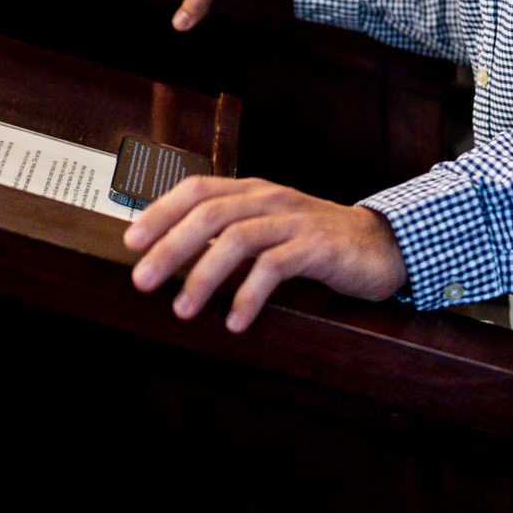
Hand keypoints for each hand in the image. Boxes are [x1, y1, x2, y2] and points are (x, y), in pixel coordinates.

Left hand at [123, 174, 404, 332]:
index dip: (161, 212)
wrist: (381, 246)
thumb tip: (173, 255)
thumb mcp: (268, 230)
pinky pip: (275, 267)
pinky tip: (236, 322)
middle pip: (210, 213)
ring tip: (184, 310)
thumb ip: (228, 235)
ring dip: (203, 276)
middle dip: (170, 247)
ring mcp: (294, 220)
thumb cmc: (315, 241)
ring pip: (237, 238)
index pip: (197, 189)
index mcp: (252, 192)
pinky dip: (249, 295)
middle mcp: (270, 199)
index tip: (132, 242)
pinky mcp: (317, 246)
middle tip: (143, 281)